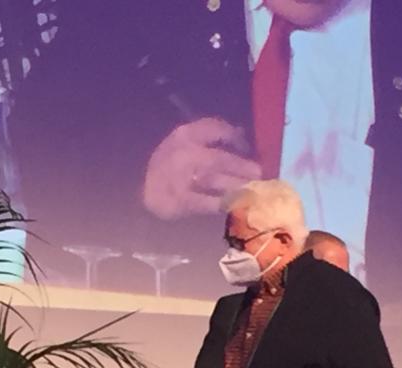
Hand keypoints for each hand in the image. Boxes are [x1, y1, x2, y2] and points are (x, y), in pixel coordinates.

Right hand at [143, 118, 260, 219]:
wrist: (144, 189)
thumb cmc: (170, 164)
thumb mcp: (184, 144)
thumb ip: (209, 137)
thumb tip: (242, 134)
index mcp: (184, 134)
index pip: (214, 128)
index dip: (234, 136)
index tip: (248, 146)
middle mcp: (182, 152)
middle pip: (217, 158)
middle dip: (240, 165)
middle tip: (258, 172)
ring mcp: (178, 177)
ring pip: (212, 179)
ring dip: (234, 184)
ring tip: (250, 189)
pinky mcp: (177, 199)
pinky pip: (203, 201)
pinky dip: (218, 203)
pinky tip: (231, 205)